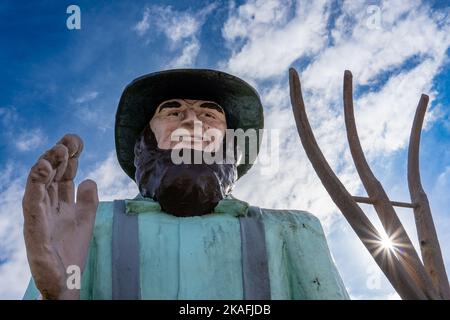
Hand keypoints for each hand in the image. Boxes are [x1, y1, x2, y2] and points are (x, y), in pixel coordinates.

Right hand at [22, 134, 97, 299]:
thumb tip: (89, 179)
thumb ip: (88, 200)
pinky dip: (36, 185)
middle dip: (59, 154)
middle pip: (51, 174)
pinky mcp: (34, 227)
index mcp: (59, 202)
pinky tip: (42, 169)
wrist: (66, 279)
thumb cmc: (72, 250)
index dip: (70, 157)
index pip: (63, 173)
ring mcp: (39, 214)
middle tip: (70, 140)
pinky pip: (32, 203)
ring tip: (58, 150)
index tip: (78, 142)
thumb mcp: (85, 219)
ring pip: (39, 183)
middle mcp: (47, 204)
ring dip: (47, 164)